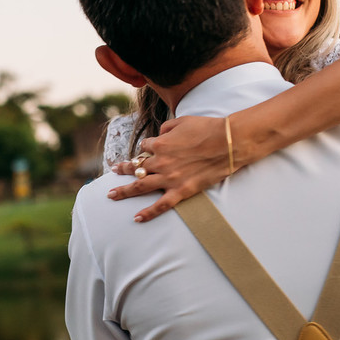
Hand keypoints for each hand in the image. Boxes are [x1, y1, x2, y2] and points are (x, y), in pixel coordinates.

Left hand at [109, 115, 230, 222]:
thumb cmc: (207, 128)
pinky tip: (136, 218)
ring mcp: (169, 178)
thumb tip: (160, 134)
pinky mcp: (181, 191)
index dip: (147, 147)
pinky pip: (161, 205)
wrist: (228, 143)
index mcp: (160, 144)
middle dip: (123, 169)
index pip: (145, 147)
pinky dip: (148, 213)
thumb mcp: (183, 121)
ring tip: (111, 194)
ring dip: (124, 191)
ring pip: (140, 186)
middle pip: (136, 167)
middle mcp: (161, 162)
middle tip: (114, 171)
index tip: (150, 149)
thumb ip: (167, 128)